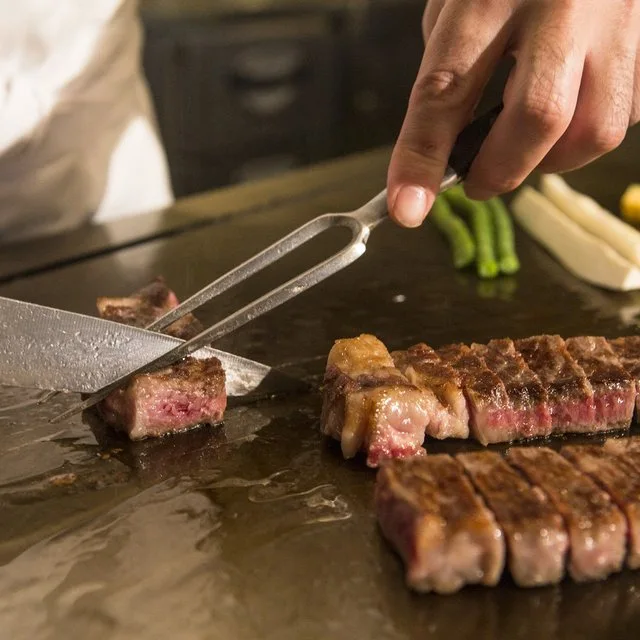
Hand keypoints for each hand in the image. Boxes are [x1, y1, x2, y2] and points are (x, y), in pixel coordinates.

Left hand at [388, 0, 639, 226]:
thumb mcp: (460, 0)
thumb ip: (452, 70)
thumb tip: (451, 145)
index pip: (447, 88)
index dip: (422, 158)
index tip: (405, 210)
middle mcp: (564, 2)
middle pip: (539, 117)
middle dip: (501, 171)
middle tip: (477, 182)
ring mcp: (620, 16)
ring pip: (597, 128)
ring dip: (551, 159)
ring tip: (523, 148)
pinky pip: (628, 111)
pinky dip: (588, 131)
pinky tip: (570, 113)